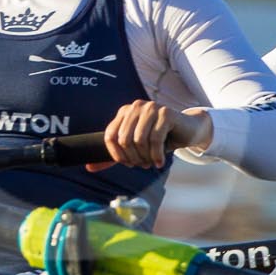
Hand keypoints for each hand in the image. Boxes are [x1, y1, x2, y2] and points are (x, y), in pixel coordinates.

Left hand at [90, 101, 207, 170]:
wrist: (187, 131)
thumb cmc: (160, 139)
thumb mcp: (134, 148)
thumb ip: (114, 156)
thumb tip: (88, 168)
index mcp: (124, 112)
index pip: (110, 137)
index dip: (117, 156)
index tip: (128, 164)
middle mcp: (135, 107)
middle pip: (124, 139)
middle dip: (133, 158)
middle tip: (143, 165)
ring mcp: (151, 107)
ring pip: (139, 140)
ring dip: (145, 157)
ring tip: (151, 162)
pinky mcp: (166, 113)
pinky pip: (155, 139)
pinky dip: (156, 155)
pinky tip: (160, 162)